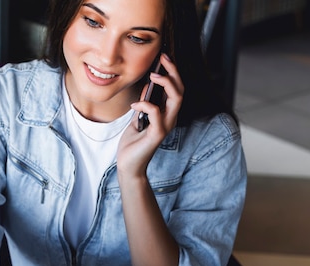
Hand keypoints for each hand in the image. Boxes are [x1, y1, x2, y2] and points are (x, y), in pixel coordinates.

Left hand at [119, 53, 183, 177]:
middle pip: (181, 90)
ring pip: (177, 99)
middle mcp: (170, 118)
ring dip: (166, 83)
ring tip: (153, 75)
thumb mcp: (138, 117)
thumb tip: (146, 87)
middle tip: (163, 58)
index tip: (163, 57)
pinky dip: (145, 104)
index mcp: (167, 113)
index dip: (173, 72)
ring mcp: (166, 126)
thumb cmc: (133, 143)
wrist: (128, 164)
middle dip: (174, 72)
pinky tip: (134, 105)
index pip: (177, 89)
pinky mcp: (157, 134)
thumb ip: (144, 104)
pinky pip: (156, 113)